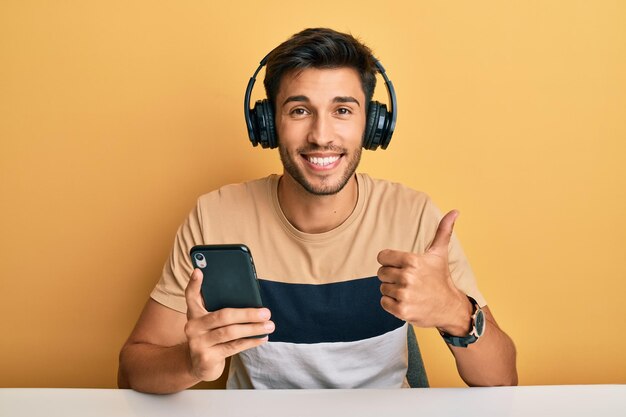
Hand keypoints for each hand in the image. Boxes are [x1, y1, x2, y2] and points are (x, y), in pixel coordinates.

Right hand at [183, 269, 274, 380]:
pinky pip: (233, 347)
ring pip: (230, 333)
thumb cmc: (210, 336)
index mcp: (193, 313)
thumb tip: (245, 294)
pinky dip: (250, 342)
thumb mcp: (209, 320)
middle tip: (266, 312)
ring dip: (253, 329)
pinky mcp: (207, 358)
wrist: (198, 364)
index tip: (199, 271)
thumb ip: (218, 306)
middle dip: (247, 314)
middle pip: (222, 316)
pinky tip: (262, 338)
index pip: (191, 296)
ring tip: (269, 325)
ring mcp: (198, 343)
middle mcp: (192, 327)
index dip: (194, 284)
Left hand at [377, 210, 471, 335]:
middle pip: (381, 273)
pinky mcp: (402, 311)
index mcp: (412, 260)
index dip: (390, 262)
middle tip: (408, 281)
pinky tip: (406, 302)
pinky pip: (384, 303)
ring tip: (409, 292)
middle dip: (392, 277)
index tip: (401, 266)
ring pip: (383, 288)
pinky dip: (392, 304)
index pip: (382, 257)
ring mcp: (405, 295)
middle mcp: (408, 277)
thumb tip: (454, 211)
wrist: (450, 307)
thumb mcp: (440, 253)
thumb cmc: (441, 278)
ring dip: (393, 291)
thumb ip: (443, 230)